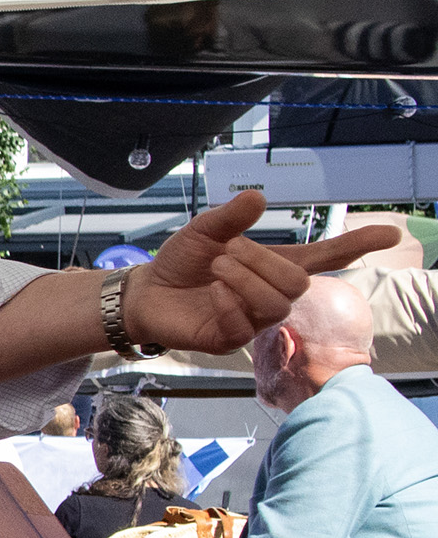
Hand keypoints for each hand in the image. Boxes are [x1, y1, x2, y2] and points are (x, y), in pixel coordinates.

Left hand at [127, 191, 400, 353]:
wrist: (146, 292)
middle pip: (298, 284)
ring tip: (216, 267)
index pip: (326, 257)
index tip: (392, 233)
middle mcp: (271, 294)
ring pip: (276, 304)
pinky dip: (230, 304)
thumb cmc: (183, 262)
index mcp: (274, 265)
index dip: (357, 245)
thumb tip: (257, 197)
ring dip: (245, 280)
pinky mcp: (230, 340)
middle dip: (263, 263)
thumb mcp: (204, 231)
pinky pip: (246, 327)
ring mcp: (254, 320)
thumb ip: (231, 217)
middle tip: (225, 252)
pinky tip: (213, 291)